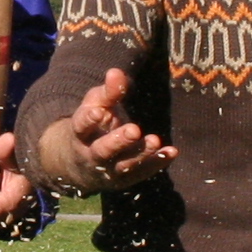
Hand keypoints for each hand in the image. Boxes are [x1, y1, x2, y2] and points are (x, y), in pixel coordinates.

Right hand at [48, 68, 175, 192]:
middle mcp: (91, 155)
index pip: (82, 127)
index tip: (98, 112)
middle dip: (118, 142)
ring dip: (141, 154)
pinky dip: (157, 163)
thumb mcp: (94, 107)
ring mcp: (108, 171)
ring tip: (155, 140)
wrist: (81, 166)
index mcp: (80, 134)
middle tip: (134, 129)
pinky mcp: (125, 180)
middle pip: (103, 151)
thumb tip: (116, 72)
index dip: (88, 120)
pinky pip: (142, 172)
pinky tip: (171, 151)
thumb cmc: (92, 128)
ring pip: (124, 165)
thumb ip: (107, 92)